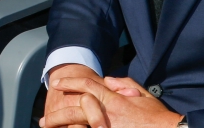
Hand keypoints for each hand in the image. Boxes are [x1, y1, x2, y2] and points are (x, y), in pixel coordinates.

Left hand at [42, 74, 183, 127]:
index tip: (56, 83)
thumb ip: (123, 84)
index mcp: (113, 99)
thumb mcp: (142, 93)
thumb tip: (108, 80)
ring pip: (79, 126)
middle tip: (45, 119)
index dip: (69, 83)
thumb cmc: (157, 116)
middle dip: (57, 114)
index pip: (85, 86)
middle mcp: (107, 114)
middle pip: (75, 109)